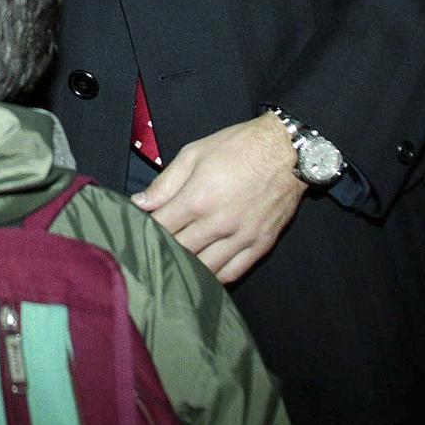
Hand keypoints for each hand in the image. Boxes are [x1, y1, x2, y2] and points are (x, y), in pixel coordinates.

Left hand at [132, 113, 304, 284]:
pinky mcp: (260, 245)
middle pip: (180, 250)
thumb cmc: (239, 147)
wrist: (287, 150)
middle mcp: (218, 223)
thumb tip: (140, 203)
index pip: (161, 227)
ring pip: (204, 268)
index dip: (144, 230)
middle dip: (162, 250)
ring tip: (174, 264)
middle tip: (151, 249)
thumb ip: (166, 182)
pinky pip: (233, 272)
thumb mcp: (194, 153)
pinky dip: (215, 277)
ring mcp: (241, 237)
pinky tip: (203, 274)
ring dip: (186, 268)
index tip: (137, 230)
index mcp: (198, 199)